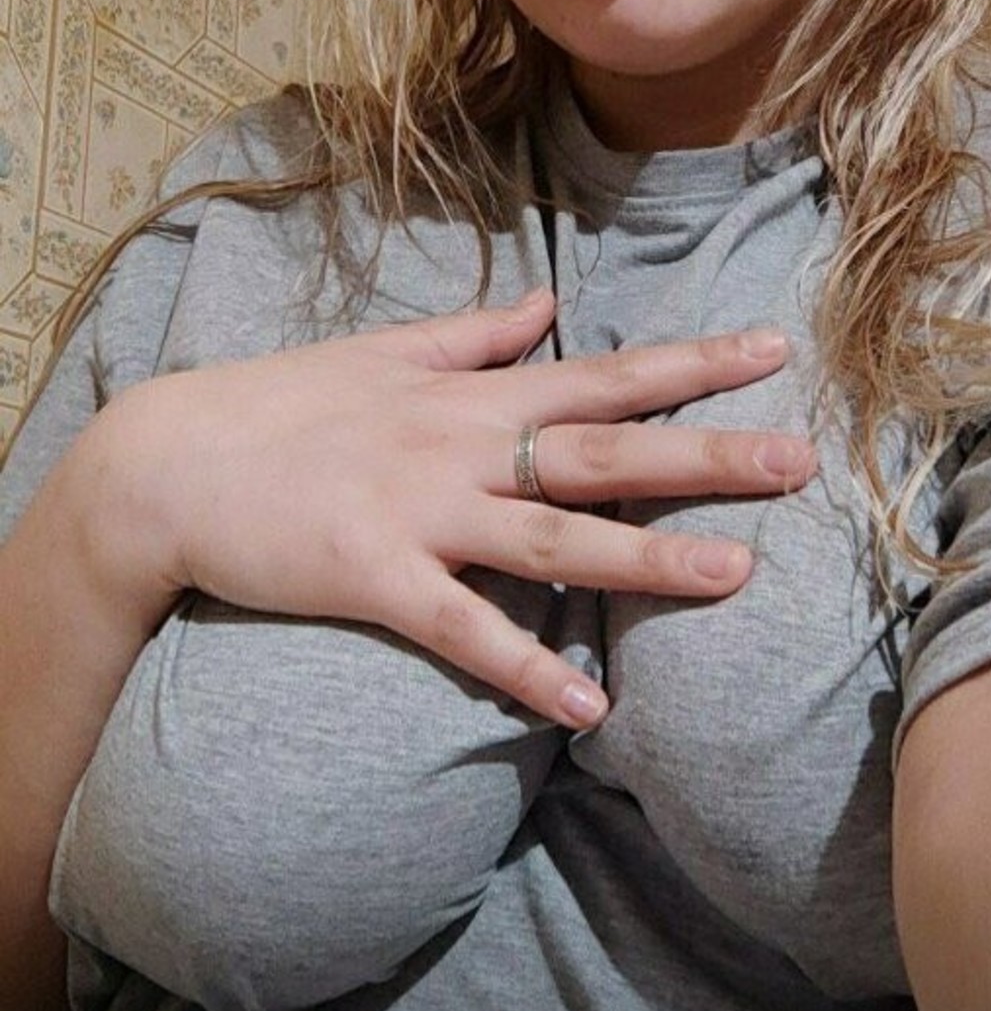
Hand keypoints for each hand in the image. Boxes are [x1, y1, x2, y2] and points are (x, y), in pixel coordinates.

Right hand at [104, 288, 814, 726]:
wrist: (170, 462)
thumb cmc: (280, 404)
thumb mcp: (384, 351)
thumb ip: (477, 332)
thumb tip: (550, 299)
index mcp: (471, 394)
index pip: (602, 373)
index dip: (691, 363)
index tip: (772, 351)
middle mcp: (461, 447)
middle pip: (602, 451)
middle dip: (704, 455)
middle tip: (800, 460)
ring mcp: (421, 513)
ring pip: (553, 536)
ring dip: (646, 557)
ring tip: (736, 574)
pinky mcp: (376, 579)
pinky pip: (464, 631)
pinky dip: (527, 667)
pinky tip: (590, 710)